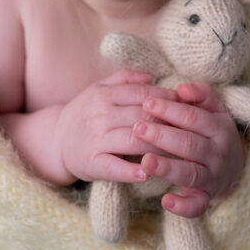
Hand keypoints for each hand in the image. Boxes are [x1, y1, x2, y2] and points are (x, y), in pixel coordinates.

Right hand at [54, 69, 175, 183]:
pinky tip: (147, 173)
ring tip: (181, 152)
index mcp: (105, 95)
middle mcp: (100, 115)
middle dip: (169, 123)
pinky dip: (130, 171)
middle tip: (193, 130)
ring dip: (159, 146)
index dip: (168, 99)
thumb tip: (152, 77)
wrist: (56, 139)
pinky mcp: (92, 162)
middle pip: (143, 117)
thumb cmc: (86, 111)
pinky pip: (114, 167)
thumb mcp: (99, 88)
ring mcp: (96, 139)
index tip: (187, 104)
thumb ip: (125, 78)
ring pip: (134, 141)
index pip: (143, 94)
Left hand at [133, 81, 245, 217]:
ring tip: (145, 161)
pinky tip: (165, 200)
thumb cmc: (213, 131)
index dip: (170, 109)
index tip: (147, 103)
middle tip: (138, 128)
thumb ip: (201, 94)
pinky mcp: (206, 198)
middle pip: (189, 144)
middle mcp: (218, 154)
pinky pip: (196, 205)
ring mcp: (213, 177)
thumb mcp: (214, 109)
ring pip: (190, 173)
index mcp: (220, 128)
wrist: (235, 166)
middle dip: (162, 136)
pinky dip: (182, 206)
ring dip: (167, 168)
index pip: (193, 117)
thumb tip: (181, 89)